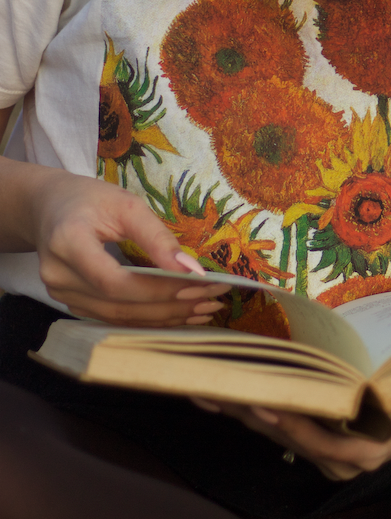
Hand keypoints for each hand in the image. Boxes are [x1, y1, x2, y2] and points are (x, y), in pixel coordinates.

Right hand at [27, 167, 231, 325]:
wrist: (48, 207)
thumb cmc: (89, 200)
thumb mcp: (125, 204)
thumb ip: (156, 236)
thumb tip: (192, 269)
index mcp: (68, 243)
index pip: (115, 281)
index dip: (158, 289)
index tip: (200, 285)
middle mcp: (58, 276)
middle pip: (119, 305)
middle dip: (171, 306)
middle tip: (213, 301)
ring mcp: (61, 294)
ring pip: (118, 317)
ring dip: (165, 317)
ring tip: (204, 310)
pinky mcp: (71, 303)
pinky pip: (113, 317)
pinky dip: (148, 318)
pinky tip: (178, 314)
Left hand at [192, 376, 390, 480]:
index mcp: (379, 449)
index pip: (327, 443)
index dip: (294, 425)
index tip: (265, 403)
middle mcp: (351, 454)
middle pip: (293, 436)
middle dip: (252, 413)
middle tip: (212, 385)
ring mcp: (337, 441)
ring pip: (284, 428)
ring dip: (245, 407)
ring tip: (204, 381)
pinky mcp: (330, 424)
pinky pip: (289, 415)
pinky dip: (259, 398)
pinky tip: (229, 379)